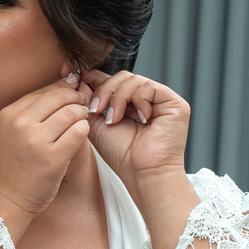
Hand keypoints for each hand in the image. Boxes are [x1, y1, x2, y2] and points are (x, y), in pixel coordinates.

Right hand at [0, 76, 89, 237]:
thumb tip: (59, 94)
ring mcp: (37, 140)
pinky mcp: (53, 157)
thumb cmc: (9, 168)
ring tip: (81, 121)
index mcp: (8, 114)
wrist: (3, 200)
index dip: (62, 90)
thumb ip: (28, 115)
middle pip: (59, 97)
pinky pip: (79, 132)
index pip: (43, 91)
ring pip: (72, 112)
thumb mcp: (8, 133)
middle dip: (75, 99)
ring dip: (81, 115)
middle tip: (82, 106)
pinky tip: (80, 134)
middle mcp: (21, 123)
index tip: (72, 94)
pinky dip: (84, 130)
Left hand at [77, 69, 190, 189]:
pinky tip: (139, 119)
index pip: (111, 79)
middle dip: (104, 90)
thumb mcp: (96, 123)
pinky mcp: (174, 103)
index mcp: (127, 103)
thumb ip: (89, 101)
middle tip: (96, 109)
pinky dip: (138, 100)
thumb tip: (78, 79)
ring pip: (133, 79)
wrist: (142, 172)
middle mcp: (145, 99)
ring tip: (114, 119)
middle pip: (121, 76)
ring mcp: (160, 100)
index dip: (92, 76)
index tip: (73, 77)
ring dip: (118, 98)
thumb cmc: (121, 154)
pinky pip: (149, 86)